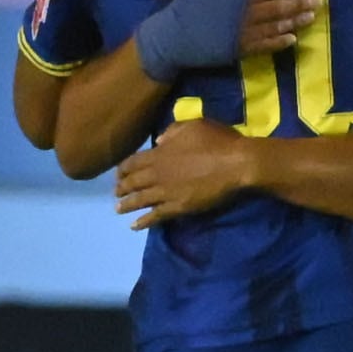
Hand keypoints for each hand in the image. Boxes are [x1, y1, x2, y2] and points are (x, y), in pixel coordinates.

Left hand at [114, 119, 260, 227]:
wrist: (236, 164)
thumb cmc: (217, 141)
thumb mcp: (193, 126)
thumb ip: (172, 132)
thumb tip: (158, 141)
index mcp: (160, 152)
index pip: (133, 162)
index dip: (123, 169)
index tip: (118, 174)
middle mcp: (158, 173)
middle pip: (133, 182)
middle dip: (122, 187)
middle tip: (116, 193)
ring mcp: (167, 192)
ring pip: (140, 200)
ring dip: (127, 205)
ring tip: (118, 210)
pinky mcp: (178, 207)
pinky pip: (156, 216)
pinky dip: (143, 221)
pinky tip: (134, 226)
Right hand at [135, 0, 318, 79]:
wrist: (172, 39)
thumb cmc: (187, 7)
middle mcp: (244, 15)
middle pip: (278, 8)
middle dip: (300, 4)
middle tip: (319, 2)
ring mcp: (242, 35)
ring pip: (275, 27)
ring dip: (295, 22)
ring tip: (312, 18)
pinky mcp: (238, 51)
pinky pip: (263, 47)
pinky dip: (278, 43)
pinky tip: (292, 40)